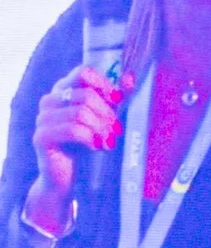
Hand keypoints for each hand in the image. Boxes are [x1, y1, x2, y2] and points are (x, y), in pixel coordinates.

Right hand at [26, 66, 124, 231]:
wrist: (67, 175)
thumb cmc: (88, 143)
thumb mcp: (104, 118)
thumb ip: (114, 98)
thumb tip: (130, 78)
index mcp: (64, 90)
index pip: (83, 72)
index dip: (104, 85)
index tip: (117, 101)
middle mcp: (50, 100)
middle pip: (85, 94)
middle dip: (107, 113)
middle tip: (116, 129)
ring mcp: (43, 118)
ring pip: (80, 113)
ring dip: (101, 128)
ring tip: (108, 141)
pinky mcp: (41, 136)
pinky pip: (73, 130)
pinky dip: (91, 139)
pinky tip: (97, 147)